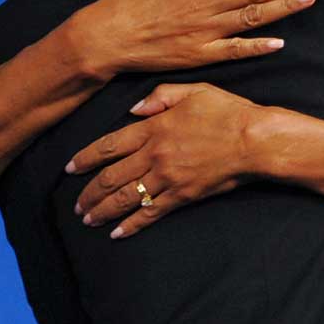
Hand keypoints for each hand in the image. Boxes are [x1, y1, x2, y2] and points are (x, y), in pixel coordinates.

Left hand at [68, 83, 262, 236]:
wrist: (253, 140)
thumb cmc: (227, 112)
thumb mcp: (194, 90)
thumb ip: (161, 96)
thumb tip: (134, 109)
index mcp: (153, 128)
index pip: (109, 145)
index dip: (85, 159)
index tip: (70, 168)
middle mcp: (154, 155)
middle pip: (111, 177)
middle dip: (89, 193)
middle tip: (76, 204)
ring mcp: (167, 178)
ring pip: (125, 198)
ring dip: (103, 211)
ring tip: (88, 220)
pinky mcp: (182, 196)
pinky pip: (150, 213)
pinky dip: (131, 225)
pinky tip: (117, 233)